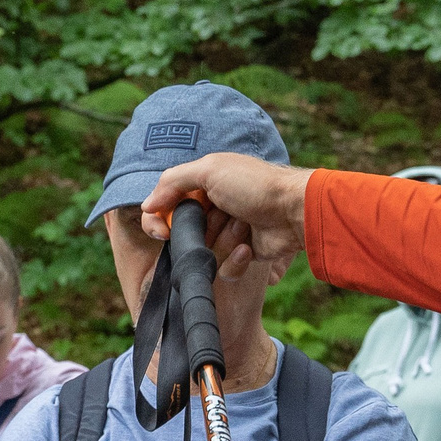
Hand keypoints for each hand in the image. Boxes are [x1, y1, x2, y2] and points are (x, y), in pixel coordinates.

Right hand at [140, 154, 311, 284]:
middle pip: (182, 234)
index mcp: (203, 185)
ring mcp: (227, 234)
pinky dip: (235, 260)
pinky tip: (248, 247)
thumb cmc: (254, 186)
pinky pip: (224, 270)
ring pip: (203, 252)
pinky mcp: (241, 256)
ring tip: (244, 225)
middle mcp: (212, 209)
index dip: (159, 221)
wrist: (293, 211)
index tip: (161, 231)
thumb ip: (173, 182)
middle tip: (218, 219)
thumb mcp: (210, 170)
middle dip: (199, 230)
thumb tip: (147, 205)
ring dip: (223, 240)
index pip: (165, 208)